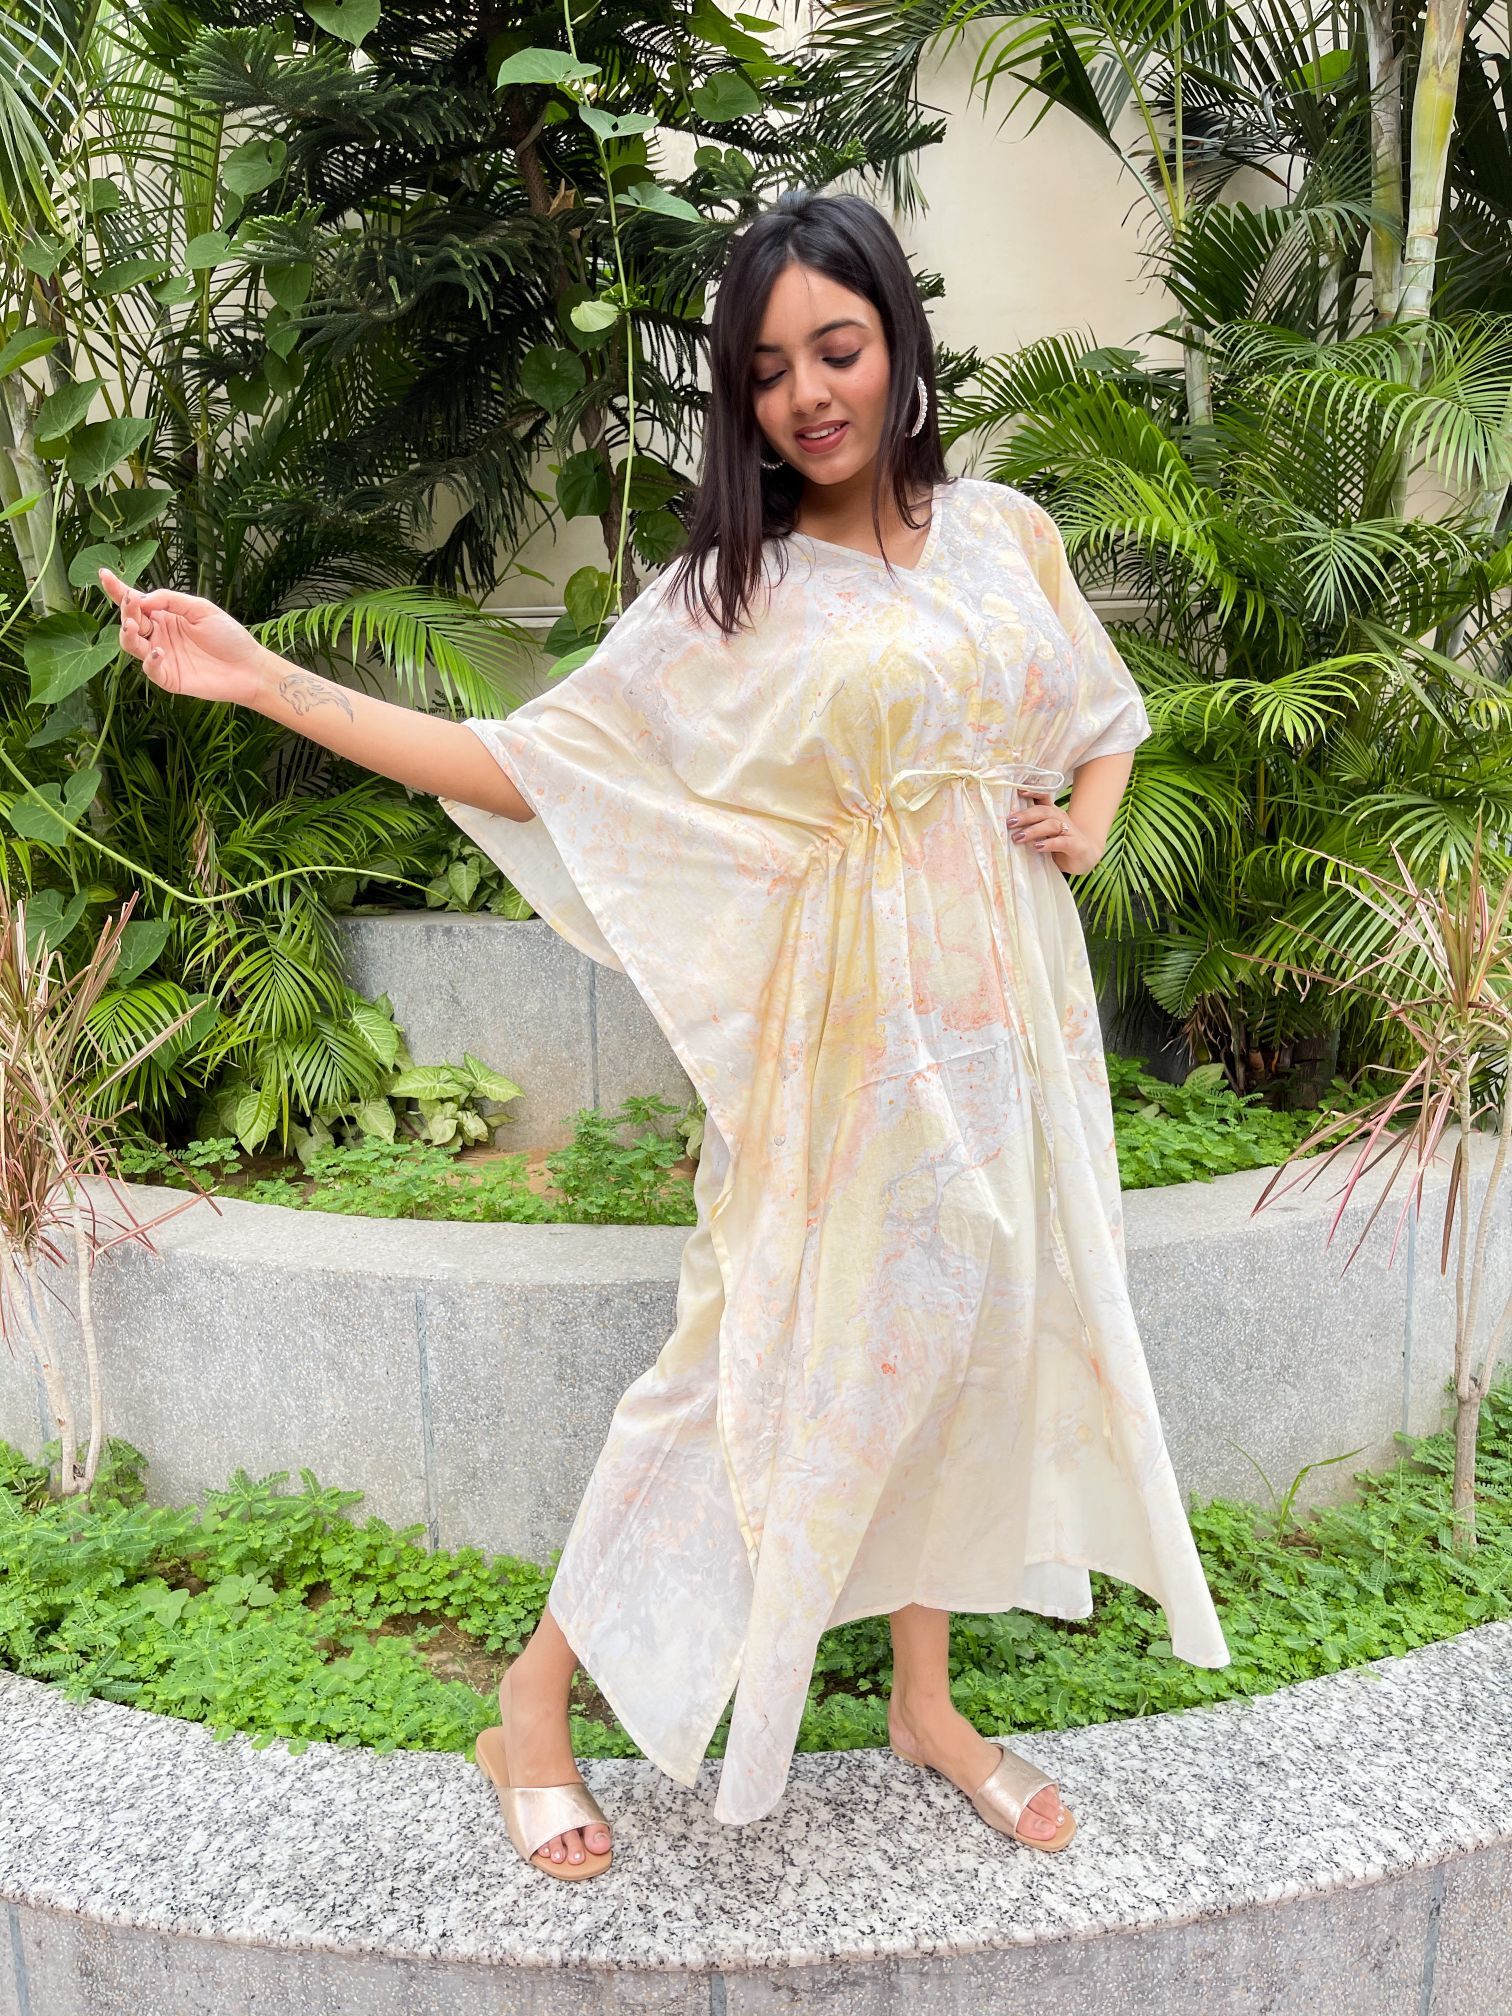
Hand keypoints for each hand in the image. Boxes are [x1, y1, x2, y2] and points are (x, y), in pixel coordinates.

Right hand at [97, 567, 269, 708]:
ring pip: (132, 645)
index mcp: (164, 615)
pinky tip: (158, 651)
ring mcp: (161, 656)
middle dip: (126, 610)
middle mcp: (158, 635)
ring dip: (127, 634)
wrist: (248, 667)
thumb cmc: (228, 636)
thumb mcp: (201, 609)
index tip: (103, 574)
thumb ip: (172, 600)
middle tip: (130, 601)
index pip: (136, 601)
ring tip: (132, 626)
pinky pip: (150, 669)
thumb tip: (143, 598)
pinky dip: (150, 660)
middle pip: (130, 621)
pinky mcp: (168, 677)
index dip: (118, 589)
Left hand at [1006, 788, 1101, 874]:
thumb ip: (1029, 827)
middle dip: (1025, 816)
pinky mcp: (1075, 845)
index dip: (1032, 791)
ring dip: (1033, 830)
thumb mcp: (1043, 833)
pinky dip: (1049, 843)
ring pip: (1051, 825)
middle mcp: (1060, 818)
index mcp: (1052, 813)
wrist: (1086, 857)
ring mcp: (1069, 831)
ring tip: (1018, 837)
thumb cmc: (1059, 844)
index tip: (1018, 790)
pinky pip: (1061, 842)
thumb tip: (1005, 824)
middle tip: (1009, 822)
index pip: (1043, 797)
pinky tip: (1038, 847)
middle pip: (1043, 811)